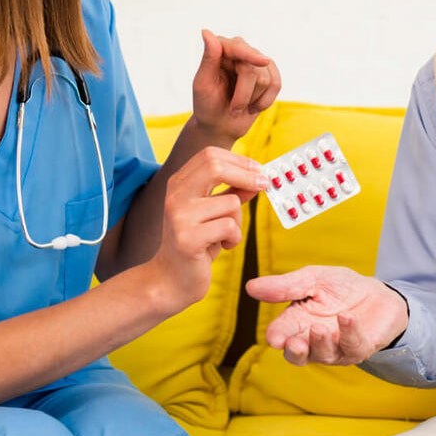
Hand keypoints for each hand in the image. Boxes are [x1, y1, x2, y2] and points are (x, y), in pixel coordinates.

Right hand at [151, 147, 268, 309]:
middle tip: (265, 185)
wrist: (170, 281)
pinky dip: (234, 238)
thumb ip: (230, 193)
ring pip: (230, 203)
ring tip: (226, 236)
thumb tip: (257, 177)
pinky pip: (229, 227)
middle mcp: (175, 196)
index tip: (259, 171)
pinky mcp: (188, 239)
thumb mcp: (213, 214)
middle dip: (246, 174)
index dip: (239, 160)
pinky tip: (221, 247)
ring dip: (238, 221)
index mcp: (178, 184)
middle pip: (215, 167)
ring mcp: (179, 216)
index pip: (210, 155)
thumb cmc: (195, 245)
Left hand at [191, 29, 280, 142]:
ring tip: (239, 107)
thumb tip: (206, 32)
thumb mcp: (203, 84)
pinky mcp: (269, 74)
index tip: (263, 62)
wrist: (220, 125)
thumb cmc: (207, 105)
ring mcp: (255, 62)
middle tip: (233, 109)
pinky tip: (253, 106)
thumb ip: (208, 58)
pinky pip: (276, 84)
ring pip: (266, 80)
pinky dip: (265, 101)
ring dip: (252, 100)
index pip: (238, 48)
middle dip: (243, 95)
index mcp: (220, 49)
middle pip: (253, 69)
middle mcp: (239, 51)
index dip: (251, 55)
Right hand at [245, 266, 408, 365]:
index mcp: (297, 322)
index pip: (282, 333)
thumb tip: (250, 287)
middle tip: (291, 343)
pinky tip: (346, 317)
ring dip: (320, 343)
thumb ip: (285, 285)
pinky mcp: (359, 348)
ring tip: (319, 328)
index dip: (278, 336)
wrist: (376, 292)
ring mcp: (336, 348)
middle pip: (298, 354)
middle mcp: (313, 340)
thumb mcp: (312, 278)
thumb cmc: (339, 288)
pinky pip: (352, 346)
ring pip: (324, 355)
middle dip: (294, 351)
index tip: (274, 337)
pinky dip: (348, 332)